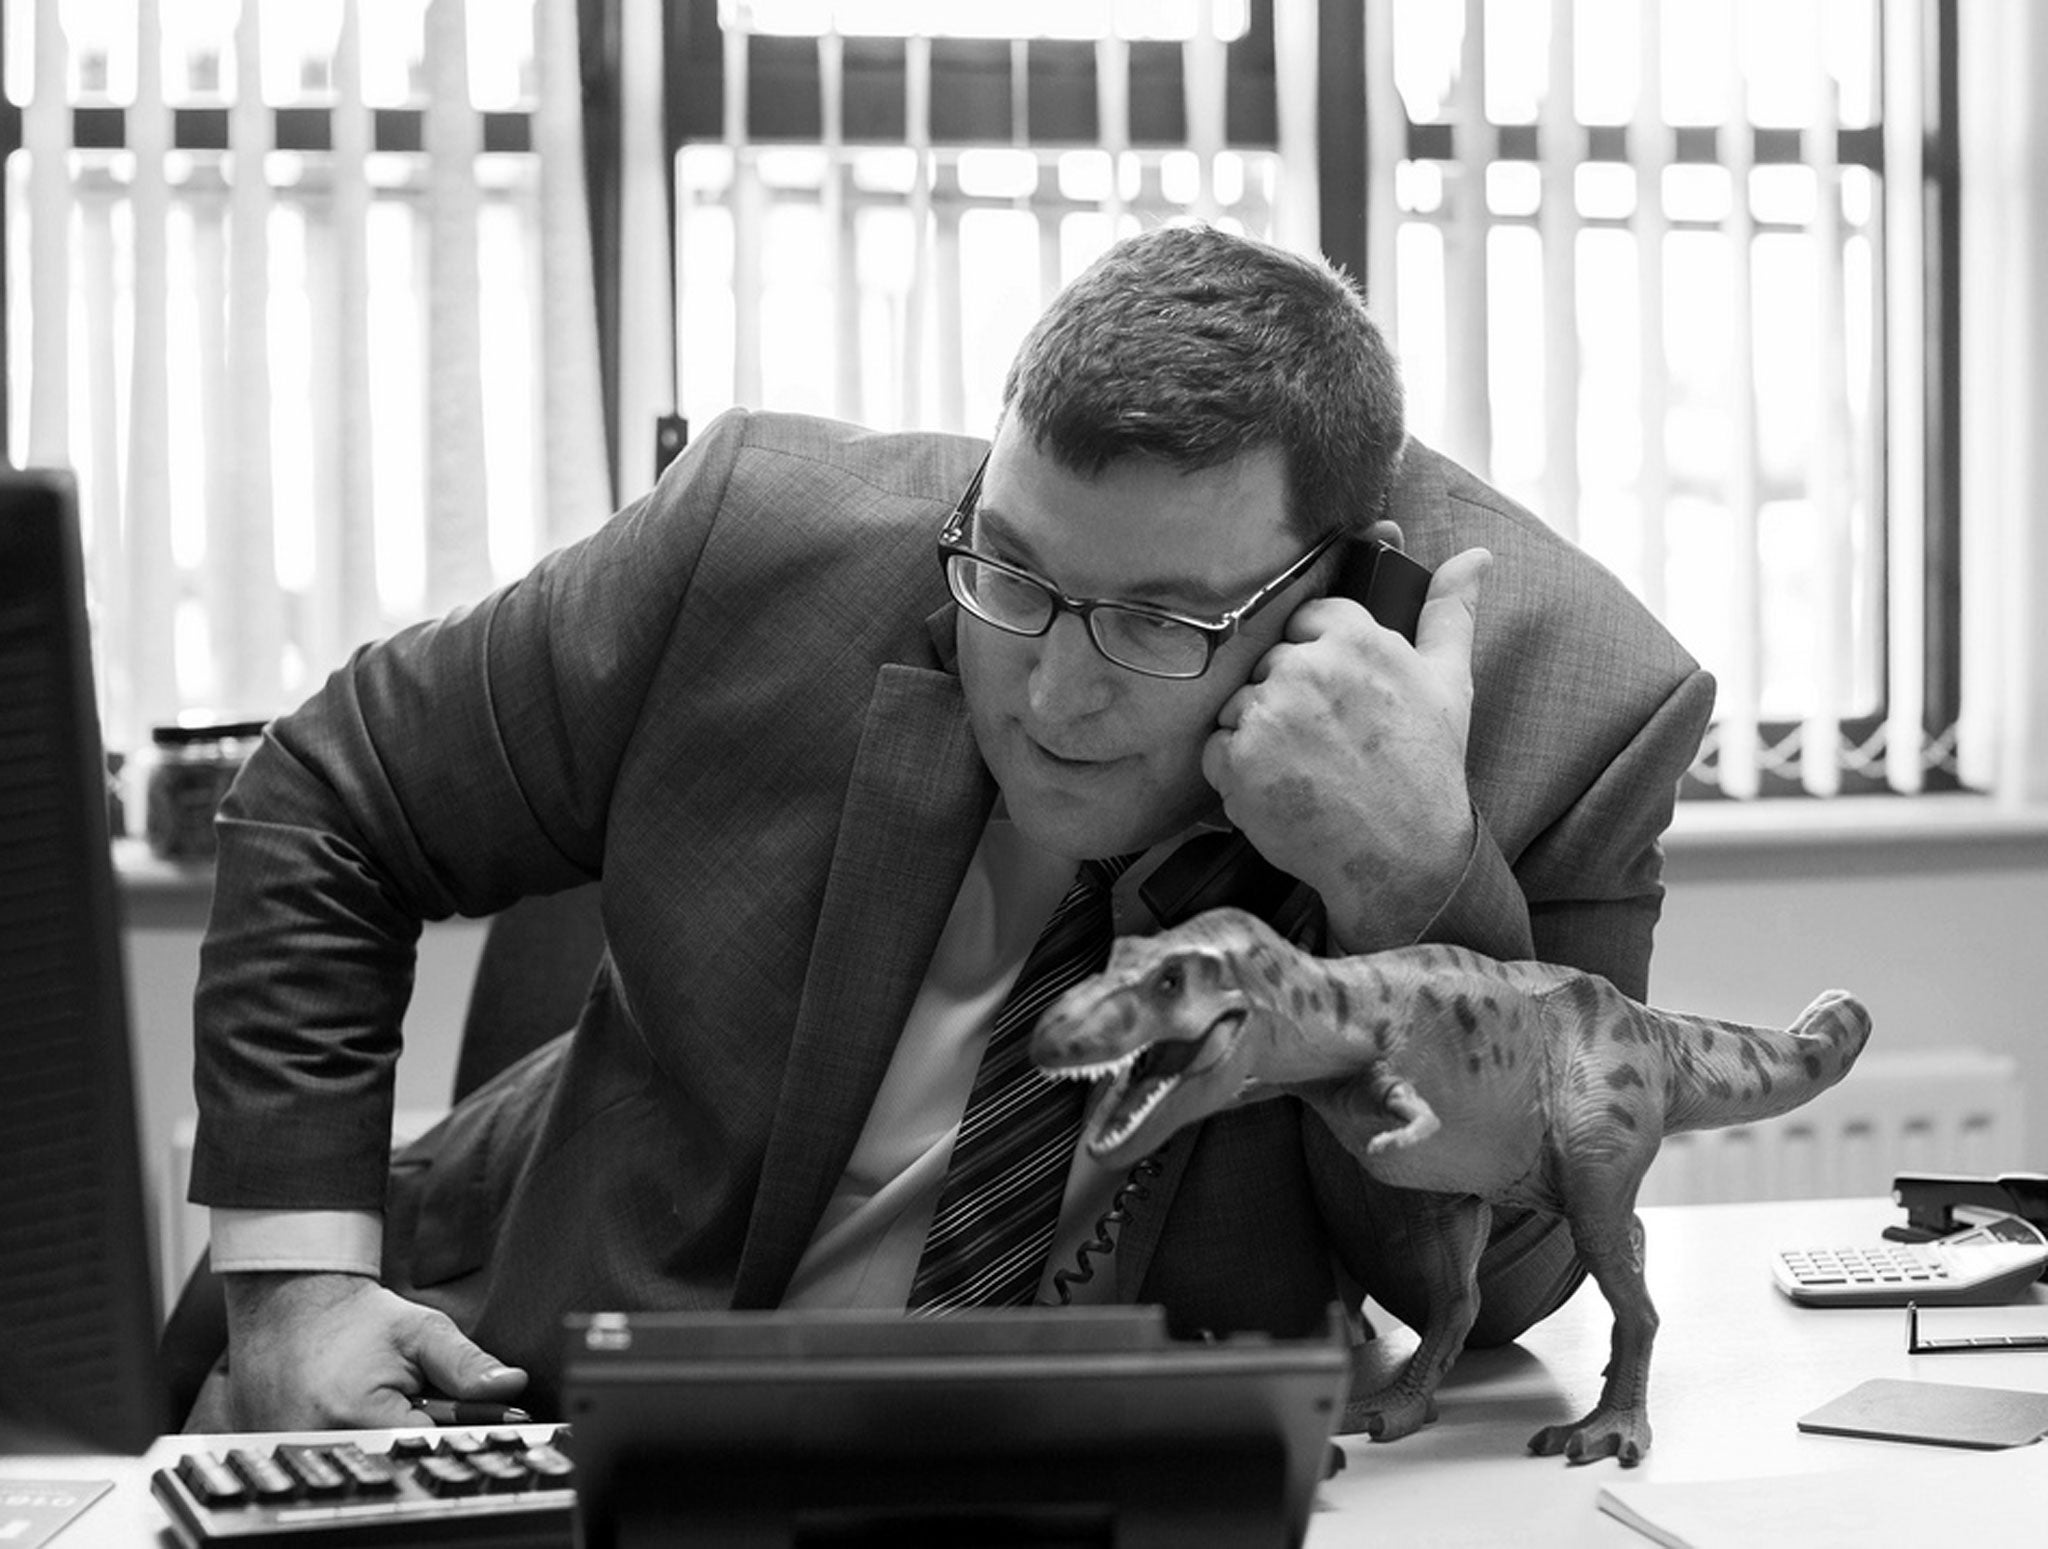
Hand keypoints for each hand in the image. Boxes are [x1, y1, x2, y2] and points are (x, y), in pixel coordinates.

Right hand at [221, 1271, 527, 1430]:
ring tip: (388, 1401)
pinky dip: (369, 1442)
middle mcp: (325, 1441)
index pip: (429, 1445)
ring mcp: (304, 1453)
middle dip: (423, 1434)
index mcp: (358, 1411)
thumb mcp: (422, 1331)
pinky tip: (365, 1414)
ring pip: (377, 1459)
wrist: (293, 1315)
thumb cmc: (358, 1323)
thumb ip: (466, 1364)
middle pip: (400, 1458)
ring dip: (394, 1437)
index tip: (467, 1416)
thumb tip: (511, 1385)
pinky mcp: (297, 1457)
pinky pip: (351, 1459)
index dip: (455, 1432)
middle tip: (419, 1400)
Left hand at [1201, 546, 1491, 950]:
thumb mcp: (1450, 683)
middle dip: (1287, 699)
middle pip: (1268, 664)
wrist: (1402, 857)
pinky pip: (1215, 749)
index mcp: (1357, 639)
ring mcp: (1269, 713)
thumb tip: (1476, 556)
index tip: (1335, 697)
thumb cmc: (1427, 769)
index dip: (1316, 658)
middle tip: (1326, 743)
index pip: (1305, 620)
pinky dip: (1236, 773)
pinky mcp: (1239, 759)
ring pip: (1239, 705)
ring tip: (1306, 769)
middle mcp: (1308, 667)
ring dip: (1259, 735)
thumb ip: (1450, 612)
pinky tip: (1280, 789)